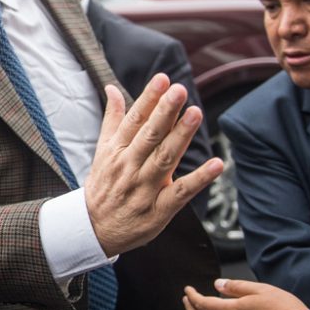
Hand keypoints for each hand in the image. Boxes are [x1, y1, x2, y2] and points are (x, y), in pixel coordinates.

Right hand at [85, 74, 223, 255]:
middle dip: (165, 112)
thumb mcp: (102, 151)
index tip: (162, 79)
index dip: (148, 99)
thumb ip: (113, 119)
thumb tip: (112, 88)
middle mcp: (129, 167)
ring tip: (196, 114)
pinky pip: (181, 193)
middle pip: (149, 136)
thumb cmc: (103, 186)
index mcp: (116, 151)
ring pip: (165, 159)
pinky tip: (216, 165)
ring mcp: (144, 188)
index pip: (133, 120)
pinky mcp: (159, 210)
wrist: (93, 229)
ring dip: (181, 136)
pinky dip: (199, 179)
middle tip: (179, 90)